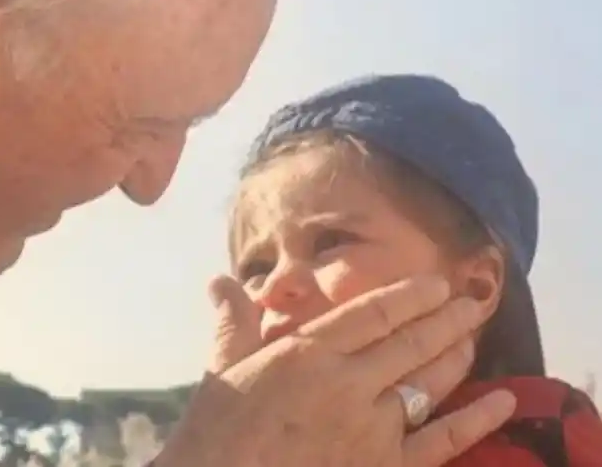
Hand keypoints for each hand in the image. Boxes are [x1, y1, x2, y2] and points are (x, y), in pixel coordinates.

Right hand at [157, 275, 515, 466]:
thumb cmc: (220, 429)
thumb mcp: (223, 366)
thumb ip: (233, 320)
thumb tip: (220, 280)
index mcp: (308, 353)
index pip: (372, 314)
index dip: (409, 296)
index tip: (436, 283)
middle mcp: (348, 383)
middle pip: (410, 343)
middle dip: (446, 319)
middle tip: (472, 302)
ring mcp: (372, 428)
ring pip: (428, 383)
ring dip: (456, 357)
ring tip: (473, 337)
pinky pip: (441, 441)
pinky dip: (475, 420)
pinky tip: (502, 402)